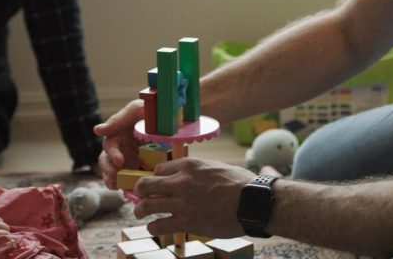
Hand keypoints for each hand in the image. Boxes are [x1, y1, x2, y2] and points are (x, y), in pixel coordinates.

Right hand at [94, 99, 144, 188]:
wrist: (173, 115)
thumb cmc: (151, 109)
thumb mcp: (136, 110)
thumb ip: (118, 120)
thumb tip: (96, 130)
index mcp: (118, 134)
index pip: (109, 147)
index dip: (112, 155)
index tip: (119, 162)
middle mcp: (121, 148)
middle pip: (108, 163)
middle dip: (109, 172)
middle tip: (115, 178)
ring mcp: (130, 159)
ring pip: (116, 173)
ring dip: (114, 181)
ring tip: (118, 187)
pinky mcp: (140, 168)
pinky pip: (130, 179)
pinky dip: (127, 186)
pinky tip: (129, 191)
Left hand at [131, 158, 253, 238]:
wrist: (252, 202)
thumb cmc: (240, 184)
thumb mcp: (216, 167)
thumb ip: (198, 171)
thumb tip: (190, 176)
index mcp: (189, 165)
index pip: (158, 169)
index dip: (156, 177)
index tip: (157, 184)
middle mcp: (181, 182)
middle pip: (145, 184)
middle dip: (140, 191)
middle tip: (140, 197)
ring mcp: (182, 203)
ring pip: (147, 205)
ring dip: (140, 211)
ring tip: (141, 214)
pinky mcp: (187, 222)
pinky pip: (158, 225)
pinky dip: (153, 227)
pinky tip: (156, 227)